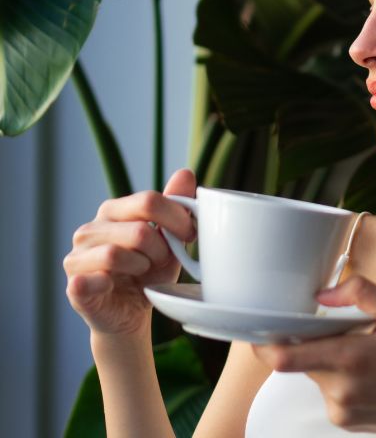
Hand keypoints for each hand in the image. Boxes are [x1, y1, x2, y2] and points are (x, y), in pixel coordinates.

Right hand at [63, 169, 196, 336]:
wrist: (132, 313)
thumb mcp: (170, 238)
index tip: (190, 235)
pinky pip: (93, 279)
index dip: (177, 219)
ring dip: (141, 267)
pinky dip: (112, 283)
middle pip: (138, 230)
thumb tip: (186, 172)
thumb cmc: (150, 271)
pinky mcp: (74, 284)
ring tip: (142, 273)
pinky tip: (116, 285)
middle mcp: (90, 229)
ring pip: (117, 254)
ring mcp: (77, 256)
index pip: (148, 201)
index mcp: (113, 211)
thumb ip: (175, 206)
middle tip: (162, 260)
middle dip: (161, 250)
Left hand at [251, 276, 375, 436]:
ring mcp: (340, 410)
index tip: (262, 324)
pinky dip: (340, 375)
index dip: (262, 342)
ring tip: (368, 351)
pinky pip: (328, 389)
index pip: (283, 357)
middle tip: (341, 327)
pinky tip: (372, 372)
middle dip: (310, 340)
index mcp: (351, 360)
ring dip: (328, 358)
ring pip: (314, 373)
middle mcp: (339, 390)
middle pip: (298, 360)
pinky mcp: (344, 421)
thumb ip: (361, 293)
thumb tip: (323, 294)